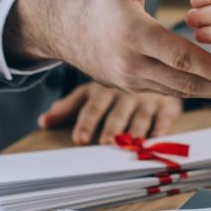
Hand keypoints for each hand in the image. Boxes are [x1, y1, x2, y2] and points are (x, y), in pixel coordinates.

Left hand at [38, 82, 181, 144]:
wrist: (153, 65)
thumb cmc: (115, 88)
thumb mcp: (91, 92)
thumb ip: (68, 107)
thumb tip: (42, 122)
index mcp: (105, 91)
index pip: (93, 107)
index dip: (87, 123)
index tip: (80, 139)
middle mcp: (125, 95)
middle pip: (117, 114)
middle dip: (112, 129)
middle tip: (107, 142)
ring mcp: (148, 100)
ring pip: (140, 118)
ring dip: (136, 132)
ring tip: (132, 145)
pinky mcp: (168, 105)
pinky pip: (165, 118)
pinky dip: (162, 129)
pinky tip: (158, 138)